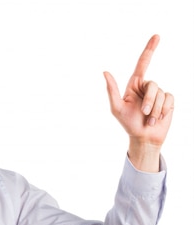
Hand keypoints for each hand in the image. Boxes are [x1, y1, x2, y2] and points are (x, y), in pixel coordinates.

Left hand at [103, 35, 173, 170]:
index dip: (150, 49)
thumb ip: (112, 90)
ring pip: (161, 94)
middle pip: (153, 84)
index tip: (157, 36)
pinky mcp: (168, 101)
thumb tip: (105, 72)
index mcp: (134, 85)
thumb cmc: (128, 124)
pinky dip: (163, 110)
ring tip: (149, 120)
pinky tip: (158, 118)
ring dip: (155, 110)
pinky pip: (169, 99)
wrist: (144, 138)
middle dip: (149, 101)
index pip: (143, 63)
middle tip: (144, 114)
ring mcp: (158, 94)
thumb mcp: (117, 108)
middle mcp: (147, 87)